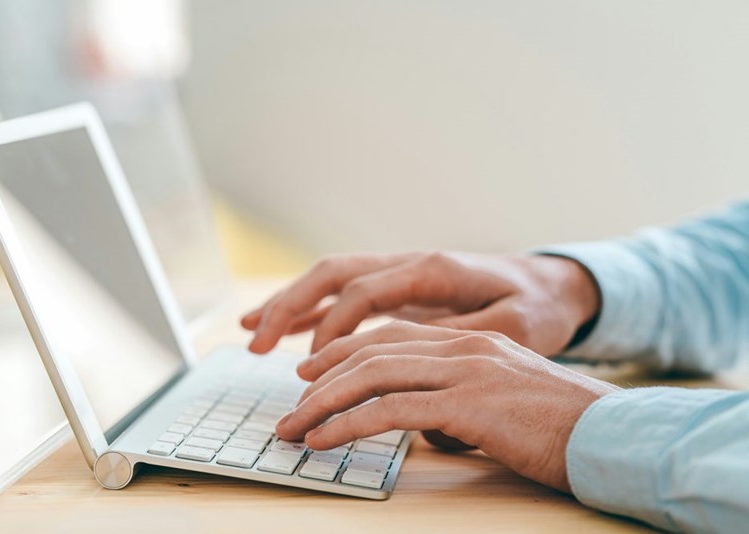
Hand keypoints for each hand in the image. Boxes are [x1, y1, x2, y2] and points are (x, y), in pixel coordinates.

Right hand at [241, 252, 599, 355]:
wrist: (553, 284)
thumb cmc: (538, 305)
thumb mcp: (517, 325)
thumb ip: (464, 340)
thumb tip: (414, 364)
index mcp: (432, 270)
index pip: (364, 291)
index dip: (331, 326)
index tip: (310, 365)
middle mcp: (408, 265)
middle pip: (333, 274)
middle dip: (289, 305)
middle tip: (254, 342)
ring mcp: (401, 276)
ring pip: (331, 281)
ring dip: (290, 304)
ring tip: (249, 333)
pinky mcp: (401, 292)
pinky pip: (345, 296)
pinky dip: (312, 312)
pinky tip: (285, 331)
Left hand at [276, 322, 619, 491]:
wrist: (612, 434)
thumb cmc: (560, 425)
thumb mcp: (504, 400)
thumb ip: (460, 401)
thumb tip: (426, 427)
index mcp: (470, 341)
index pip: (391, 336)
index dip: (345, 352)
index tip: (311, 373)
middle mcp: (462, 347)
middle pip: (372, 352)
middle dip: (322, 380)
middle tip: (291, 405)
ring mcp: (464, 371)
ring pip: (373, 376)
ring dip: (323, 403)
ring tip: (294, 428)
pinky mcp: (467, 403)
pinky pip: (390, 410)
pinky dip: (348, 423)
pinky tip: (324, 439)